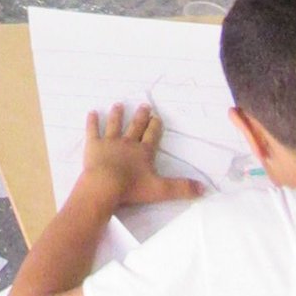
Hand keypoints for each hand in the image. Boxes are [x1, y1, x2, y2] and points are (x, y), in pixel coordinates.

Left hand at [79, 104, 203, 207]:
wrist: (105, 186)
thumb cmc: (133, 188)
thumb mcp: (161, 190)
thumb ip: (182, 188)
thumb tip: (204, 188)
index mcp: (144, 152)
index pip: (152, 136)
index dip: (155, 127)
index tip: (156, 117)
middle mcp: (128, 143)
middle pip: (136, 127)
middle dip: (141, 117)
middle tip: (144, 105)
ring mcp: (110, 143)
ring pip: (115, 125)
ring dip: (117, 115)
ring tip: (118, 105)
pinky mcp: (94, 146)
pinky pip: (93, 130)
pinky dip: (92, 122)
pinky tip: (91, 113)